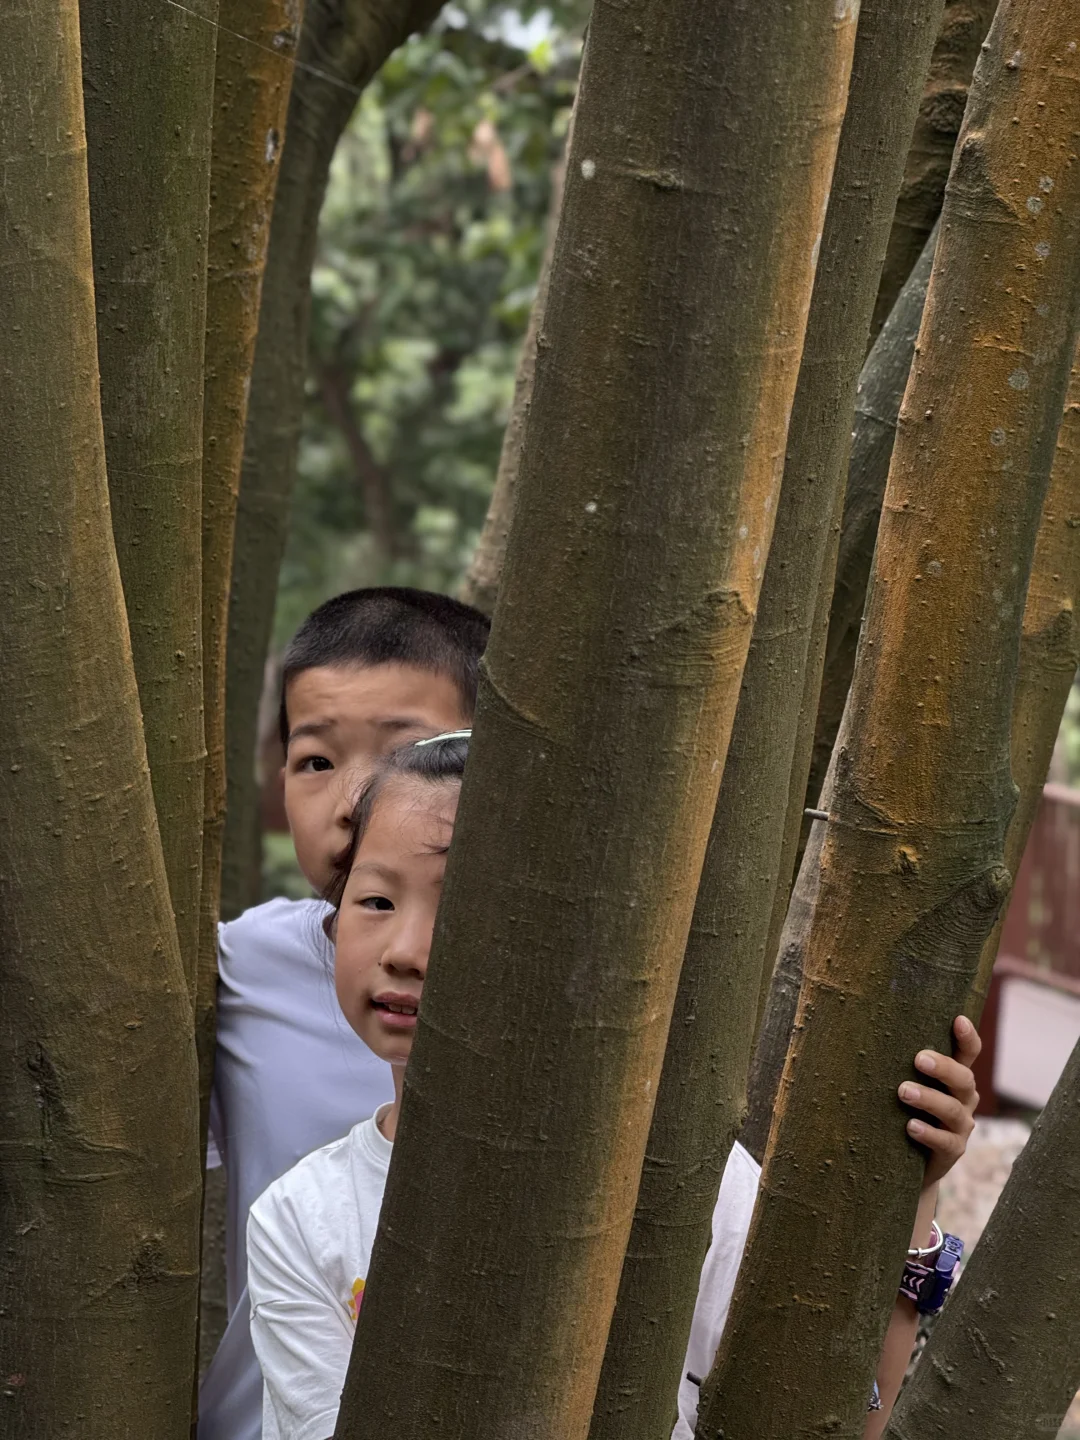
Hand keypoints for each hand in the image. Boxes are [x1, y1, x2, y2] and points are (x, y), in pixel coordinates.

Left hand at [898, 1015, 980, 1189]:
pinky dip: (929, 1133)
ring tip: (904, 1092)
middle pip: (964, 1079)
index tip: (958, 1019)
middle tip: (918, 1059)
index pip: (968, 1054)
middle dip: (943, 1067)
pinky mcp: (953, 1151)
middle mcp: (963, 1099)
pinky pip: (946, 1142)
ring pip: (953, 1109)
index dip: (967, 1037)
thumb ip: (899, 1063)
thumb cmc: (900, 1110)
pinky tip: (910, 1126)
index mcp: (954, 1078)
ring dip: (929, 1098)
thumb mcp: (906, 1083)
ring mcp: (960, 1126)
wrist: (905, 1161)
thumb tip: (862, 1030)